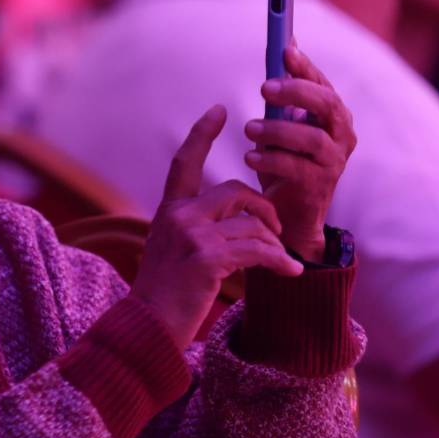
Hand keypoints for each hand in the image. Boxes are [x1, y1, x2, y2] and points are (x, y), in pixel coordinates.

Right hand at [131, 105, 302, 350]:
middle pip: (234, 190)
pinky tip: (289, 273)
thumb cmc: (165, 296)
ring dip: (273, 244)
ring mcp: (191, 235)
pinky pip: (258, 249)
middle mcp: (177, 216)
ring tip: (280, 264)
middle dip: (263, 209)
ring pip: (251, 222)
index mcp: (168, 211)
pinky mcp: (207, 258)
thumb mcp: (175, 252)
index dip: (202, 133)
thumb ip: (198, 229)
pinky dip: (279, 261)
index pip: (184, 162)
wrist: (149, 328)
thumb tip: (245, 221)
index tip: (218, 108)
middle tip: (276, 235)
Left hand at [244, 45, 356, 261]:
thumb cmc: (285, 159)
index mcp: (333, 115)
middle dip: (296, 92)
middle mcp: (341, 134)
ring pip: (311, 138)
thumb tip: (286, 44)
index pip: (323, 84)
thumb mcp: (283, 122)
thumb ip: (284, 93)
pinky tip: (250, 156)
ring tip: (249, 129)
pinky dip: (270, 159)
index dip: (306, 66)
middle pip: (327, 104)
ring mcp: (334, 161)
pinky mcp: (320, 185)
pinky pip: (296, 167)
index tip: (285, 49)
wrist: (288, 211)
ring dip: (277, 129)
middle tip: (263, 87)